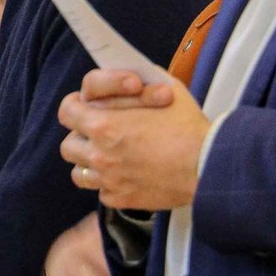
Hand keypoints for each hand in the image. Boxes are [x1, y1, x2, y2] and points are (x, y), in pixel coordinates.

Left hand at [59, 70, 210, 210]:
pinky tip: (128, 174)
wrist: (208, 166)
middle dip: (81, 136)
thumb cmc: (188, 125)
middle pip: (68, 145)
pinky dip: (111, 184)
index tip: (85, 106)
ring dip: (90, 162)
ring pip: (79, 173)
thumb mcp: (164, 86)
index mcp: (103, 125)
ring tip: (110, 155)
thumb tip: (127, 76)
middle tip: (99, 132)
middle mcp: (99, 154)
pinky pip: (103, 192)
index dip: (75, 105)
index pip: (67, 112)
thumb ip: (137, 80)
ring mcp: (109, 179)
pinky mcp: (122, 199)